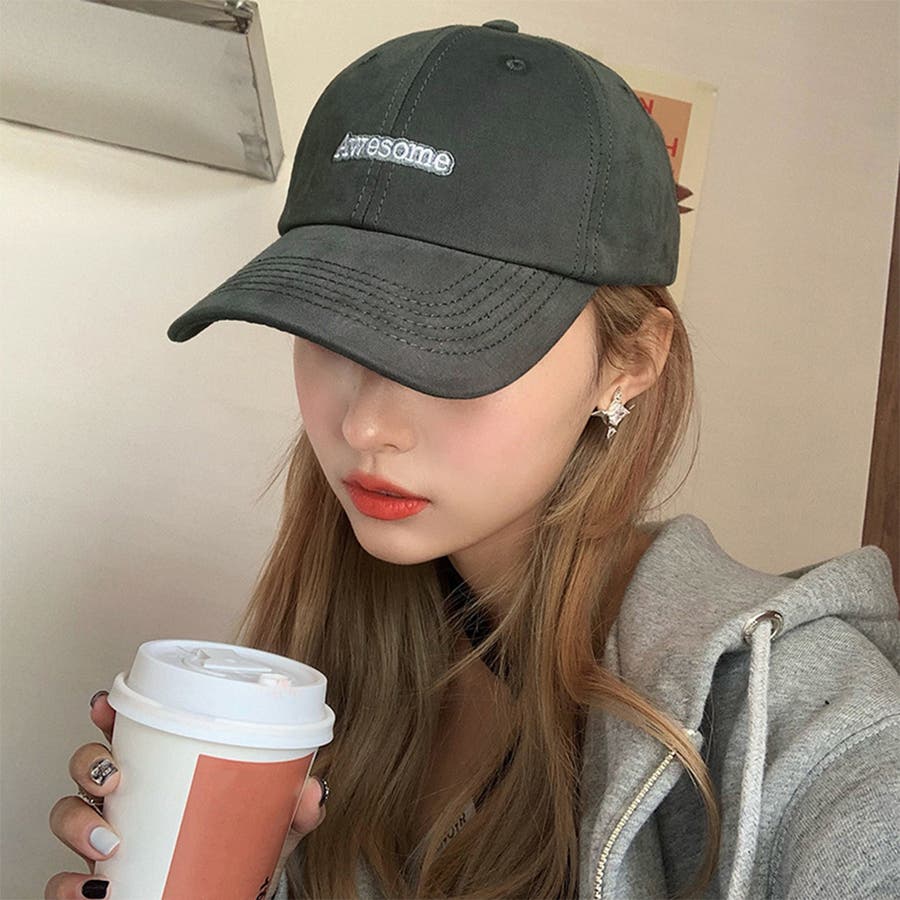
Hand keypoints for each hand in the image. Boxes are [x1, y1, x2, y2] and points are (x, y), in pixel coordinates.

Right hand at [45, 691, 326, 898]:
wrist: (232, 896)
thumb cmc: (244, 848)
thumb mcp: (273, 825)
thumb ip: (295, 808)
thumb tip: (314, 792)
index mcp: (163, 770)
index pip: (128, 731)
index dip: (107, 713)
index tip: (104, 706)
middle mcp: (127, 800)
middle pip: (87, 766)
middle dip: (89, 764)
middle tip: (113, 779)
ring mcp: (106, 839)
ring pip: (67, 815)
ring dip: (77, 822)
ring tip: (109, 841)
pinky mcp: (98, 883)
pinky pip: (62, 881)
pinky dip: (66, 885)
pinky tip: (88, 889)